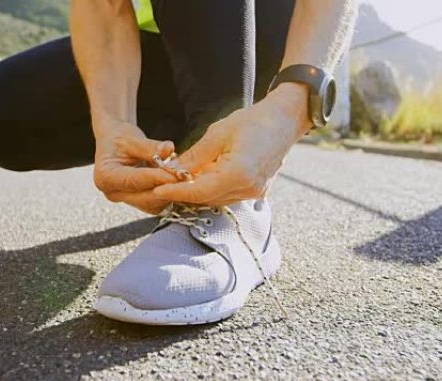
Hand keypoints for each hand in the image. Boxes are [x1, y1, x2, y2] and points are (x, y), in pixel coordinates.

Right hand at [93, 117, 177, 214]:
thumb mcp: (133, 138)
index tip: (174, 174)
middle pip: (143, 198)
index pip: (133, 180)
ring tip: (182, 177)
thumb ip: (150, 146)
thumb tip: (169, 149)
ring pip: (151, 204)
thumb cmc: (120, 138)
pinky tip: (177, 182)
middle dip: (164, 188)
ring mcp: (124, 200)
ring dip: (168, 192)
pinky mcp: (137, 202)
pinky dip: (167, 193)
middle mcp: (112, 193)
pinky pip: (156, 203)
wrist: (114, 143)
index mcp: (105, 177)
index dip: (155, 178)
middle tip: (185, 177)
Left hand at [153, 83, 309, 205]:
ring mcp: (254, 193)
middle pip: (206, 199)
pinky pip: (227, 196)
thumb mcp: (218, 134)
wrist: (285, 120)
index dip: (175, 191)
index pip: (199, 191)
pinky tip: (200, 178)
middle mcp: (248, 189)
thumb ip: (194, 157)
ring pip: (215, 199)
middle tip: (162, 182)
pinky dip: (211, 189)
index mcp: (239, 174)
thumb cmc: (253, 121)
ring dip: (196, 192)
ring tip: (178, 179)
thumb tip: (171, 170)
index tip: (156, 189)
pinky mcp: (256, 191)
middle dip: (183, 192)